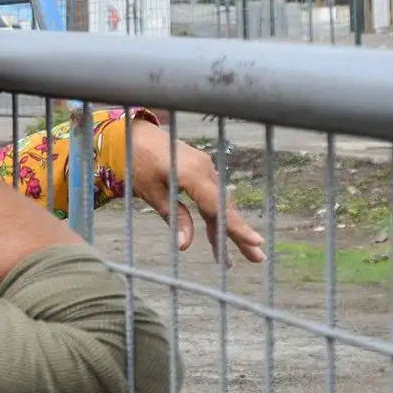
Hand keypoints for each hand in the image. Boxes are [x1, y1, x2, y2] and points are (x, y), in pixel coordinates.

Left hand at [127, 119, 264, 264]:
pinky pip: (213, 196)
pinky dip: (216, 216)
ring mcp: (205, 168)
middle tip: (257, 258)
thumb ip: (173, 216)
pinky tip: (218, 235)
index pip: (218, 206)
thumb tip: (184, 245)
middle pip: (225, 207)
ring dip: (227, 229)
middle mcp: (205, 169)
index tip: (256, 241)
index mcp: (192, 174)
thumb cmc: (137, 162)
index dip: (237, 227)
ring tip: (231, 258)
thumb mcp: (151, 192)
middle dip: (240, 234)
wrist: (135, 134)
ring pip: (220, 204)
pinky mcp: (201, 170)